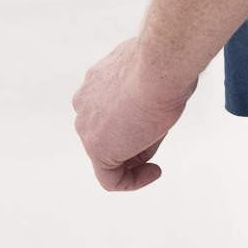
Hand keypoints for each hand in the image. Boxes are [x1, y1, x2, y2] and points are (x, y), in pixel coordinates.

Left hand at [73, 38, 193, 191]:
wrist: (159, 67)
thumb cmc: (163, 65)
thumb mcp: (150, 76)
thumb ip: (141, 91)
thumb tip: (149, 109)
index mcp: (95, 81)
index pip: (111, 112)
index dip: (133, 122)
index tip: (154, 123)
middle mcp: (84, 103)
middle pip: (109, 133)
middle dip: (135, 138)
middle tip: (159, 132)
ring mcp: (86, 126)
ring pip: (111, 153)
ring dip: (138, 152)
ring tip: (159, 134)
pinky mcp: (96, 148)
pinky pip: (110, 178)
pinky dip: (132, 182)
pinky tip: (154, 172)